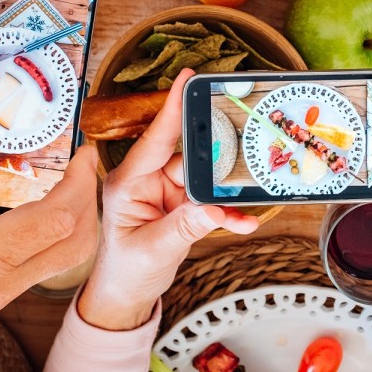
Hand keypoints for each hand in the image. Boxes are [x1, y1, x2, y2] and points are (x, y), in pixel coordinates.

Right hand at [0, 134, 98, 371]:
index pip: (56, 221)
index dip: (80, 182)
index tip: (83, 155)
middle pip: (76, 243)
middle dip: (89, 198)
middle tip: (82, 166)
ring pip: (63, 259)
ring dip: (74, 218)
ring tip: (63, 182)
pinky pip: (40, 267)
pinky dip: (51, 236)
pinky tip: (32, 209)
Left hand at [78, 71, 258, 331]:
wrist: (127, 294)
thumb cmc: (126, 270)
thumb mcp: (153, 250)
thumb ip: (185, 227)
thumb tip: (213, 209)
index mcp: (129, 182)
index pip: (155, 138)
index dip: (173, 106)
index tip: (188, 77)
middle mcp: (149, 180)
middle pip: (189, 155)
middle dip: (215, 155)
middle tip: (242, 147)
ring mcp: (169, 192)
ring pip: (206, 178)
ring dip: (226, 192)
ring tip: (246, 201)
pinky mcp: (186, 206)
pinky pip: (212, 201)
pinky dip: (229, 211)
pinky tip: (245, 220)